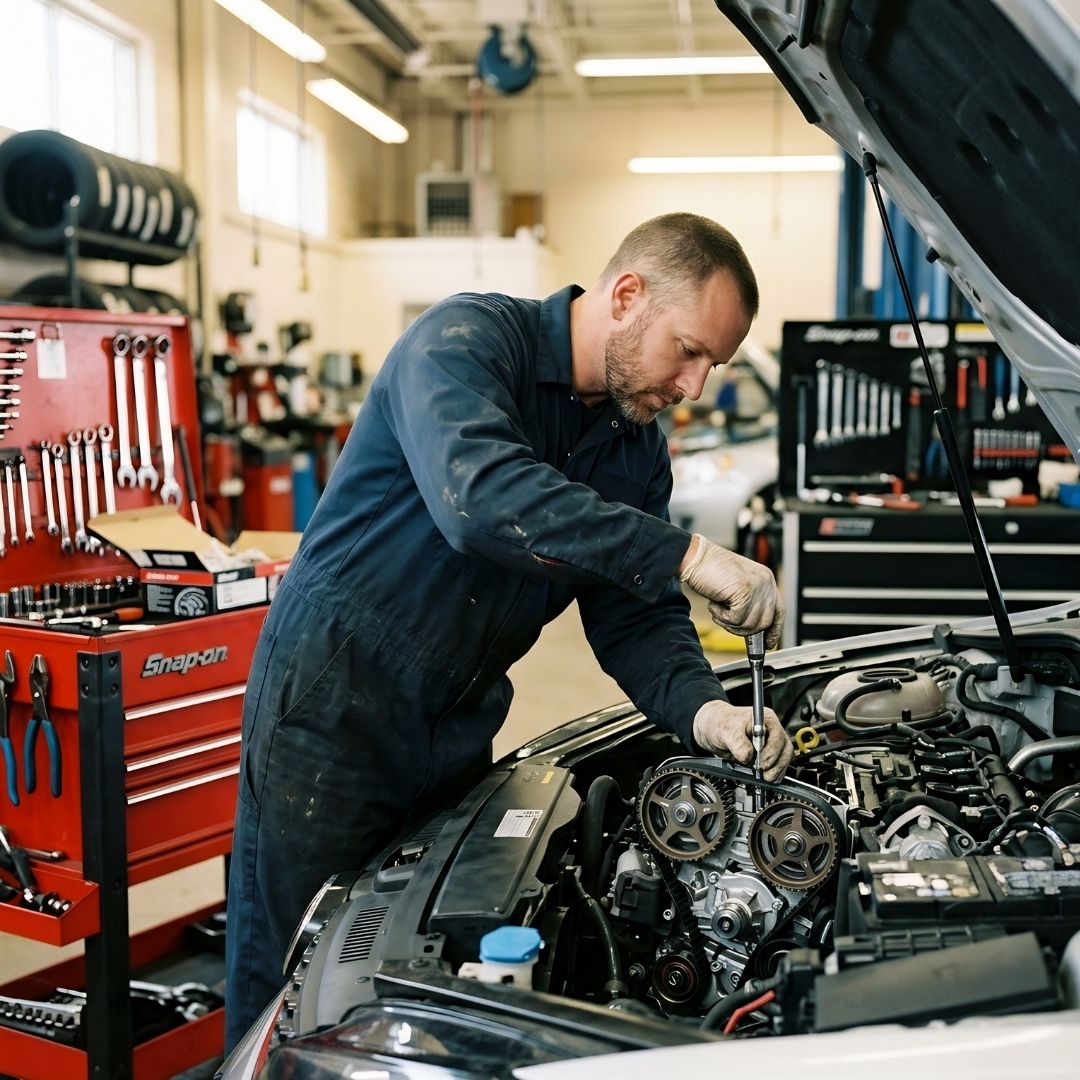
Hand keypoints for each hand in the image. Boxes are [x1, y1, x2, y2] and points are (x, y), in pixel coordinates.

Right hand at [679, 534, 783, 648]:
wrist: (695, 557)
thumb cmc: (710, 570)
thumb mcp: (737, 586)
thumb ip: (750, 602)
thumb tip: (754, 627)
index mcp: (766, 578)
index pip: (779, 611)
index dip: (774, 629)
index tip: (768, 643)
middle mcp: (766, 581)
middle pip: (765, 622)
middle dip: (744, 629)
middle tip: (726, 621)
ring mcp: (757, 586)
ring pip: (750, 624)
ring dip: (729, 623)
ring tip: (717, 609)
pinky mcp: (745, 591)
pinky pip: (736, 620)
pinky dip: (721, 617)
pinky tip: (714, 604)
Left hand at [692, 699, 792, 781]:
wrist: (713, 728)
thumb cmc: (721, 722)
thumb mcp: (726, 730)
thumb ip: (738, 743)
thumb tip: (748, 757)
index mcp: (765, 719)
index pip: (777, 736)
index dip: (772, 751)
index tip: (761, 762)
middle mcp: (771, 731)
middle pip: (785, 749)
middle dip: (776, 764)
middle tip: (763, 774)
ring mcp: (771, 743)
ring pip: (783, 759)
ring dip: (776, 771)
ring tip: (764, 777)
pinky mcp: (767, 755)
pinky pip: (777, 766)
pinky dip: (773, 773)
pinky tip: (765, 778)